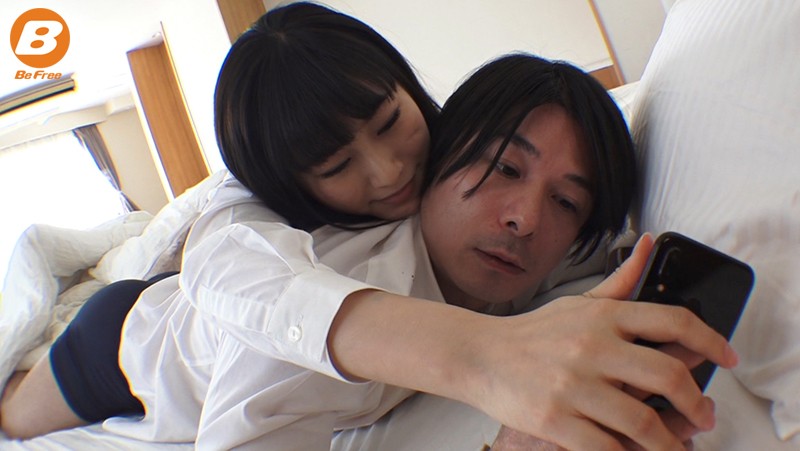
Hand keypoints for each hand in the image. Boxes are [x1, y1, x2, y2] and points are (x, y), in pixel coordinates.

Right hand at [460, 234, 737, 449]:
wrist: (479, 356)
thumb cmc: (532, 334)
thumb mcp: (577, 302)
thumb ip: (621, 280)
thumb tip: (650, 245)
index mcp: (602, 316)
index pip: (673, 320)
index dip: (711, 340)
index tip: (727, 358)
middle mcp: (591, 347)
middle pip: (668, 375)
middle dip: (697, 402)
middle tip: (704, 416)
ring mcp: (572, 385)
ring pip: (643, 421)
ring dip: (670, 443)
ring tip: (677, 447)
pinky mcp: (555, 420)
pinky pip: (607, 447)